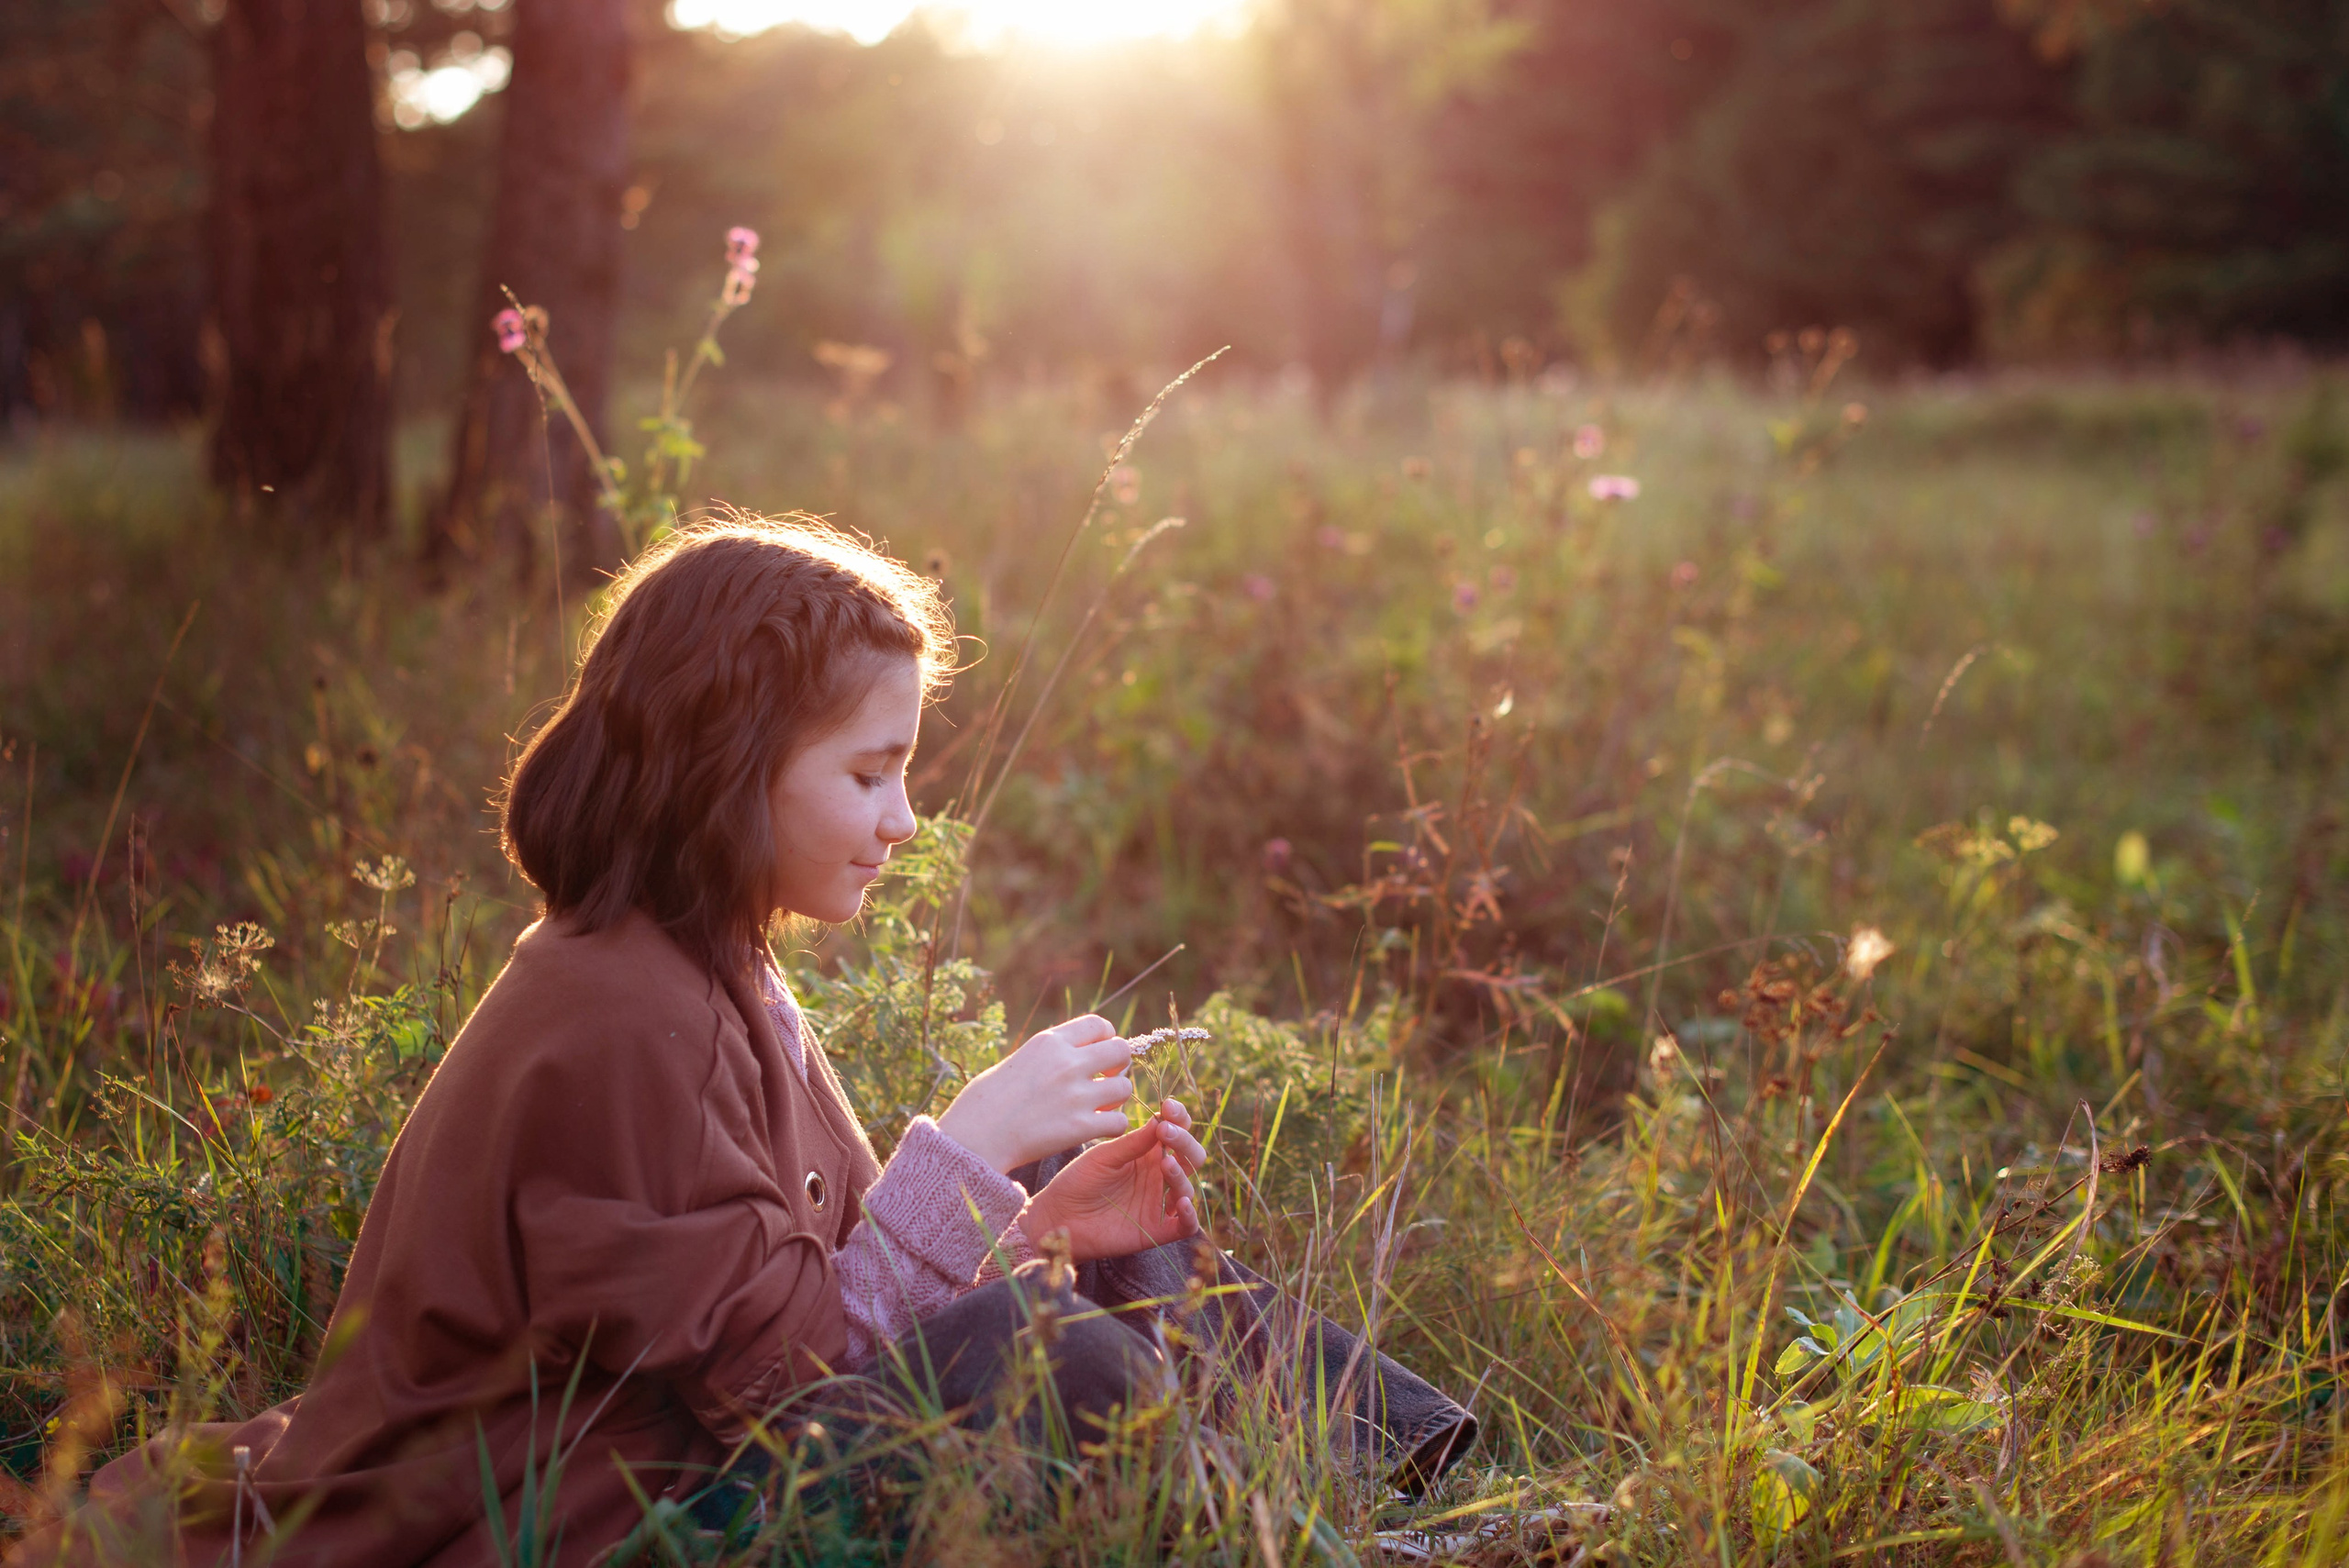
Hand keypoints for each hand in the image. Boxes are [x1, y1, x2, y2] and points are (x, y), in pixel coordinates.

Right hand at [934, 1014, 1133, 1173]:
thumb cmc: (985, 1102)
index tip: (1099, 1054)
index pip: (1099, 1024)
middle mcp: (1067, 1063)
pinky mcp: (1079, 1127)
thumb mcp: (1017, 1060)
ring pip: (1124, 1088)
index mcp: (1049, 1042)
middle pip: (1120, 1050)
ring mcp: (1075, 1095)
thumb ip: (1049, 1054)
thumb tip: (1073, 1053)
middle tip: (1105, 1080)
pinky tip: (1098, 1129)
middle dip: (1118, 1065)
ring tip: (1099, 1108)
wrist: (973, 1137)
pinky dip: (1113, 1126)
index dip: (1107, 1038)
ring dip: (1116, 1099)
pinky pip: (1120, 1122)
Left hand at [1016, 1098, 1208, 1262]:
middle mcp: (1158, 1177)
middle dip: (1185, 1141)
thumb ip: (1133, 1143)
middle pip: (1191, 1157)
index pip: (1176, 1131)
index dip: (1178, 1117)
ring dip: (1181, 1173)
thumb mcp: (1104, 1156)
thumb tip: (1162, 1119)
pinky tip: (1181, 1202)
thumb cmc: (1078, 1181)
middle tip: (1166, 1132)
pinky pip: (1186, 1226)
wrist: (1058, 1217)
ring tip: (1165, 1163)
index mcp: (1147, 1153)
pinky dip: (1190, 1215)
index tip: (1168, 1106)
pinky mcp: (1157, 1231)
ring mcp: (1159, 1203)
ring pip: (1188, 1187)